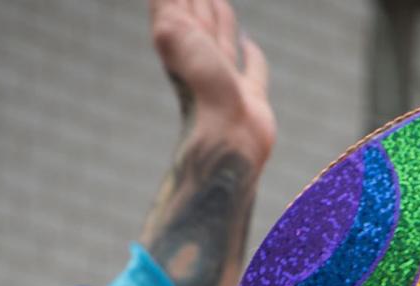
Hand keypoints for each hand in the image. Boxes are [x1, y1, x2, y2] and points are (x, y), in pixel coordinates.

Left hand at [149, 0, 274, 168]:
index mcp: (181, 43)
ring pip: (223, 39)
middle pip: (198, 18)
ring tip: (220, 2)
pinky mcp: (251, 96)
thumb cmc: (198, 88)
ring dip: (221, 19)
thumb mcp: (171, 31)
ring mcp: (226, 78)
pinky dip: (252, 55)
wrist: (225, 138)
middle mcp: (201, 59)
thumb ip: (166, 7)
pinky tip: (248, 43)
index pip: (178, 3)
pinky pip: (253, 69)